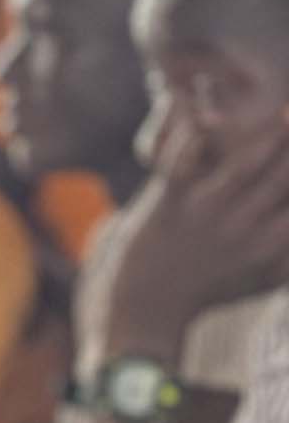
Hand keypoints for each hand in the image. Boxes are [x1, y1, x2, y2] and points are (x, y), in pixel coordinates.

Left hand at [106, 120, 288, 352]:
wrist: (148, 309)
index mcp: (268, 248)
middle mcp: (241, 230)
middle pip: (283, 178)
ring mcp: (204, 215)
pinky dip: (191, 140)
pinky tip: (207, 119)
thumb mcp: (262, 281)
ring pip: (244, 166)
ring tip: (286, 113)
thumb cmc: (210, 290)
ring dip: (269, 135)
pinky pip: (183, 165)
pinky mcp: (168, 205)